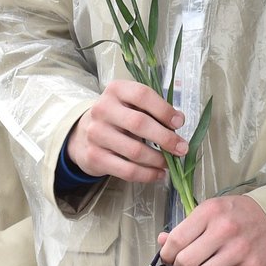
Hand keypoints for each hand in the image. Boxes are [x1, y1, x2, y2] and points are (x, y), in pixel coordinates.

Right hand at [67, 79, 187, 183]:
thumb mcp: (131, 105)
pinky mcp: (95, 156)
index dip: (164, 110)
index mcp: (115, 90)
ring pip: (135, 151)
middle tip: (181, 148)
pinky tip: (158, 173)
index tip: (179, 123)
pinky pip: (127, 170)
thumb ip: (153, 110)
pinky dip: (148, 175)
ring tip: (169, 162)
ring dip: (158, 159)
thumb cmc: (118, 117)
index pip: (142, 95)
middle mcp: (103, 109)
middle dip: (166, 138)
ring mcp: (96, 134)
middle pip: (139, 123)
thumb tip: (178, 121)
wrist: (84, 135)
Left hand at [157, 194, 265, 265]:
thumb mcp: (212, 211)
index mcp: (209, 212)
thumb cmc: (240, 214)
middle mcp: (223, 230)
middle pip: (186, 261)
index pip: (176, 240)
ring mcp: (239, 251)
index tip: (169, 257)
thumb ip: (186, 227)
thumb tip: (161, 241)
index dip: (167, 254)